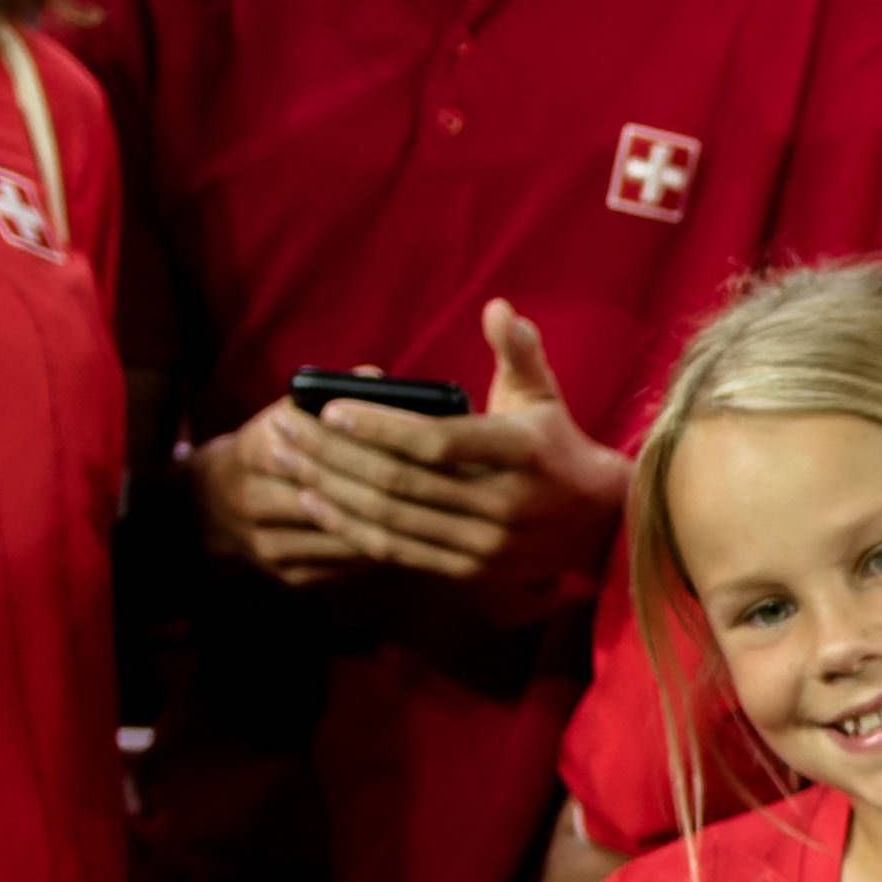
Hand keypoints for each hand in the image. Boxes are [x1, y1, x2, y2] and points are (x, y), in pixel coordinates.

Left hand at [193, 303, 628, 607]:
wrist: (598, 521)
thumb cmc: (555, 443)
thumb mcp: (543, 394)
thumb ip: (518, 351)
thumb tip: (498, 309)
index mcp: (522, 453)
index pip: (436, 442)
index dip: (377, 428)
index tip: (328, 409)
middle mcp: (505, 505)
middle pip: (400, 482)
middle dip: (332, 456)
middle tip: (283, 431)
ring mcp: (487, 545)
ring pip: (390, 519)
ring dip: (329, 491)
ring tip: (286, 463)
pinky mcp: (471, 572)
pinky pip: (397, 551)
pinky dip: (349, 528)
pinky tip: (314, 502)